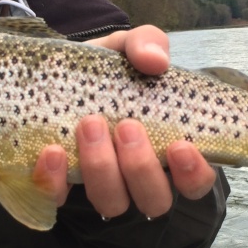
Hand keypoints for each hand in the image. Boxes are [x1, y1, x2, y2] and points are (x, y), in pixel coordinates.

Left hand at [32, 25, 215, 218]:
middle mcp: (139, 177)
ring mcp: (101, 186)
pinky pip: (58, 199)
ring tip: (89, 125)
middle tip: (126, 126)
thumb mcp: (128, 49)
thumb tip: (156, 61)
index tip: (180, 146)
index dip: (193, 175)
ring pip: (112, 204)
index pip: (195, 182)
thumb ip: (147, 44)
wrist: (57, 73)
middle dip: (141, 168)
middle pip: (155, 200)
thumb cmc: (107, 71)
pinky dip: (55, 181)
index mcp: (168, 149)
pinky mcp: (61, 187)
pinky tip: (52, 152)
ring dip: (103, 169)